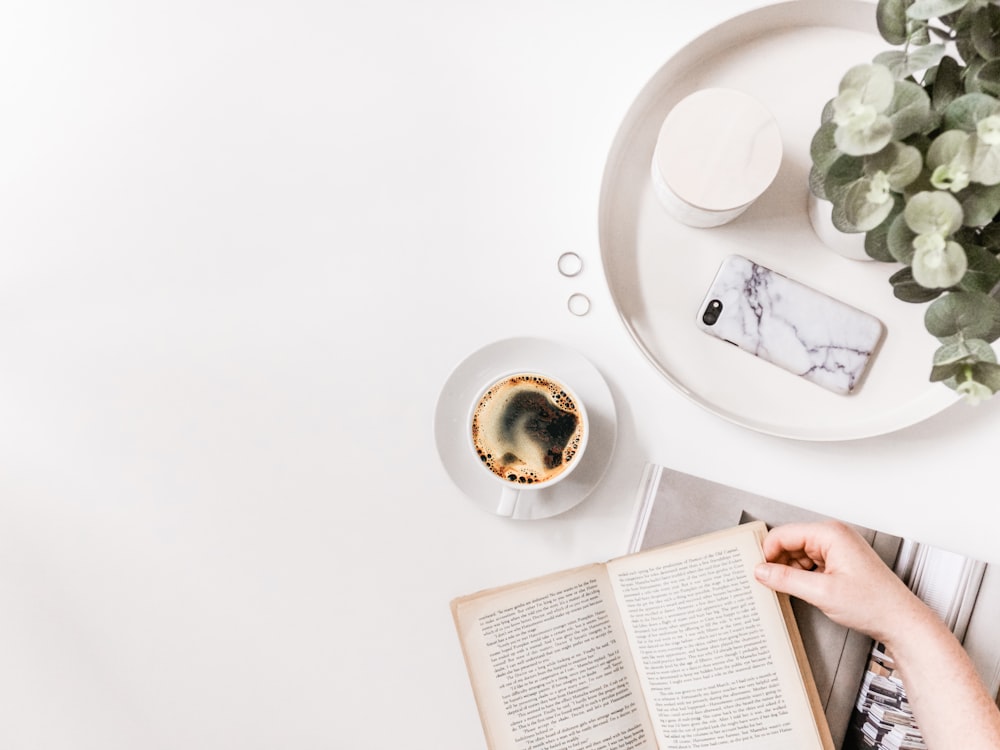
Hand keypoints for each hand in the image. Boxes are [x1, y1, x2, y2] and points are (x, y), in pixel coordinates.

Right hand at [753, 520, 921, 642]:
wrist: (901, 622)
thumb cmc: (874, 604)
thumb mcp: (821, 592)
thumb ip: (785, 579)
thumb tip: (761, 571)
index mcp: (830, 534)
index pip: (783, 534)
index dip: (767, 553)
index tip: (758, 572)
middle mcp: (834, 536)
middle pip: (790, 543)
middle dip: (779, 564)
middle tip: (771, 584)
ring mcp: (838, 549)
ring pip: (799, 555)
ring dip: (791, 572)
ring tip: (795, 591)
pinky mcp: (840, 562)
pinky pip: (810, 564)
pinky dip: (803, 577)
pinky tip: (806, 591)